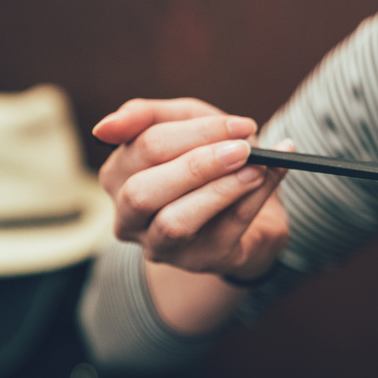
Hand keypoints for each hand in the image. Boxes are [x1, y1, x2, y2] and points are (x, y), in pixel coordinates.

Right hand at [94, 97, 291, 279]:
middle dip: (198, 165)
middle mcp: (129, 217)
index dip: (194, 132)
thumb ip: (151, 115)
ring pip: (175, 222)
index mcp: (119, 175)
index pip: (141, 148)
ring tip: (258, 168)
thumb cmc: (209, 158)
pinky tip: (271, 177)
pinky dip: (253, 200)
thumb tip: (106, 127)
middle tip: (244, 148)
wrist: (250, 202)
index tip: (240, 125)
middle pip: (143, 192)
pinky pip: (223, 232)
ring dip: (220, 190)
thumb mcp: (187, 124)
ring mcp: (161, 245)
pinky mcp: (200, 261)